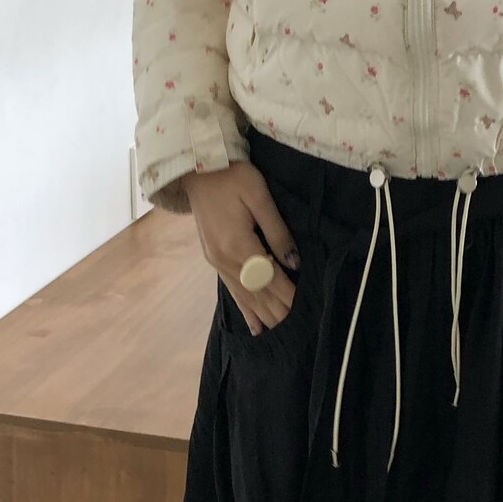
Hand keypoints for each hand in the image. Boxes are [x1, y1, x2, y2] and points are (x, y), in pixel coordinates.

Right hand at [167, 163, 298, 334]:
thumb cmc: (232, 176)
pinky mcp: (213, 259)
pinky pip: (231, 290)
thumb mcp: (259, 196)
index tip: (305, 310)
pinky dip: (245, 309)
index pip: (270, 277)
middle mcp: (225, 259)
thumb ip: (277, 231)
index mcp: (239, 244)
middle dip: (278, 311)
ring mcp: (217, 261)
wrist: (197, 169)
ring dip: (264, 315)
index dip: (288, 294)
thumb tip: (293, 263)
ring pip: (245, 296)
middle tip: (298, 330)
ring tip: (280, 333)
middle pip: (257, 292)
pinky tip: (254, 326)